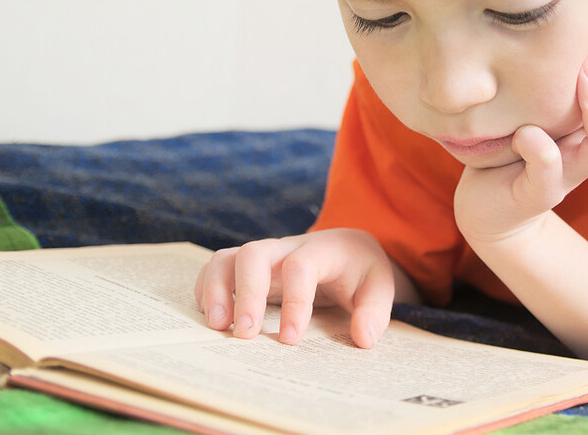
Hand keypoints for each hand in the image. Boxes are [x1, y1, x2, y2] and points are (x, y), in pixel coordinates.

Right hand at [193, 228, 396, 348]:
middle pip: (254, 254)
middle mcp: (287, 248)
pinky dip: (207, 290)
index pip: (301, 266)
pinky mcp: (247, 268)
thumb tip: (363, 338)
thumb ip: (376, 311)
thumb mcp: (380, 287)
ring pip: (227, 258)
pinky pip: (217, 269)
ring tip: (218, 327)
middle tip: (245, 335)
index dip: (294, 302)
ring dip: (217, 291)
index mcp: (323, 249)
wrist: (347, 250)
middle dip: (246, 293)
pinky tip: (213, 319)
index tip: (291, 339)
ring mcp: (264, 257)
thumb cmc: (360, 272)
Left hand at [453, 26, 587, 243]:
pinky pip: (549, 173)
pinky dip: (540, 149)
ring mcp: (567, 174)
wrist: (489, 207)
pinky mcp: (537, 194)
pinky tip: (524, 132)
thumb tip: (576, 25)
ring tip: (584, 70)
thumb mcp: (544, 111)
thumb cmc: (516, 146)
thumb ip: (562, 83)